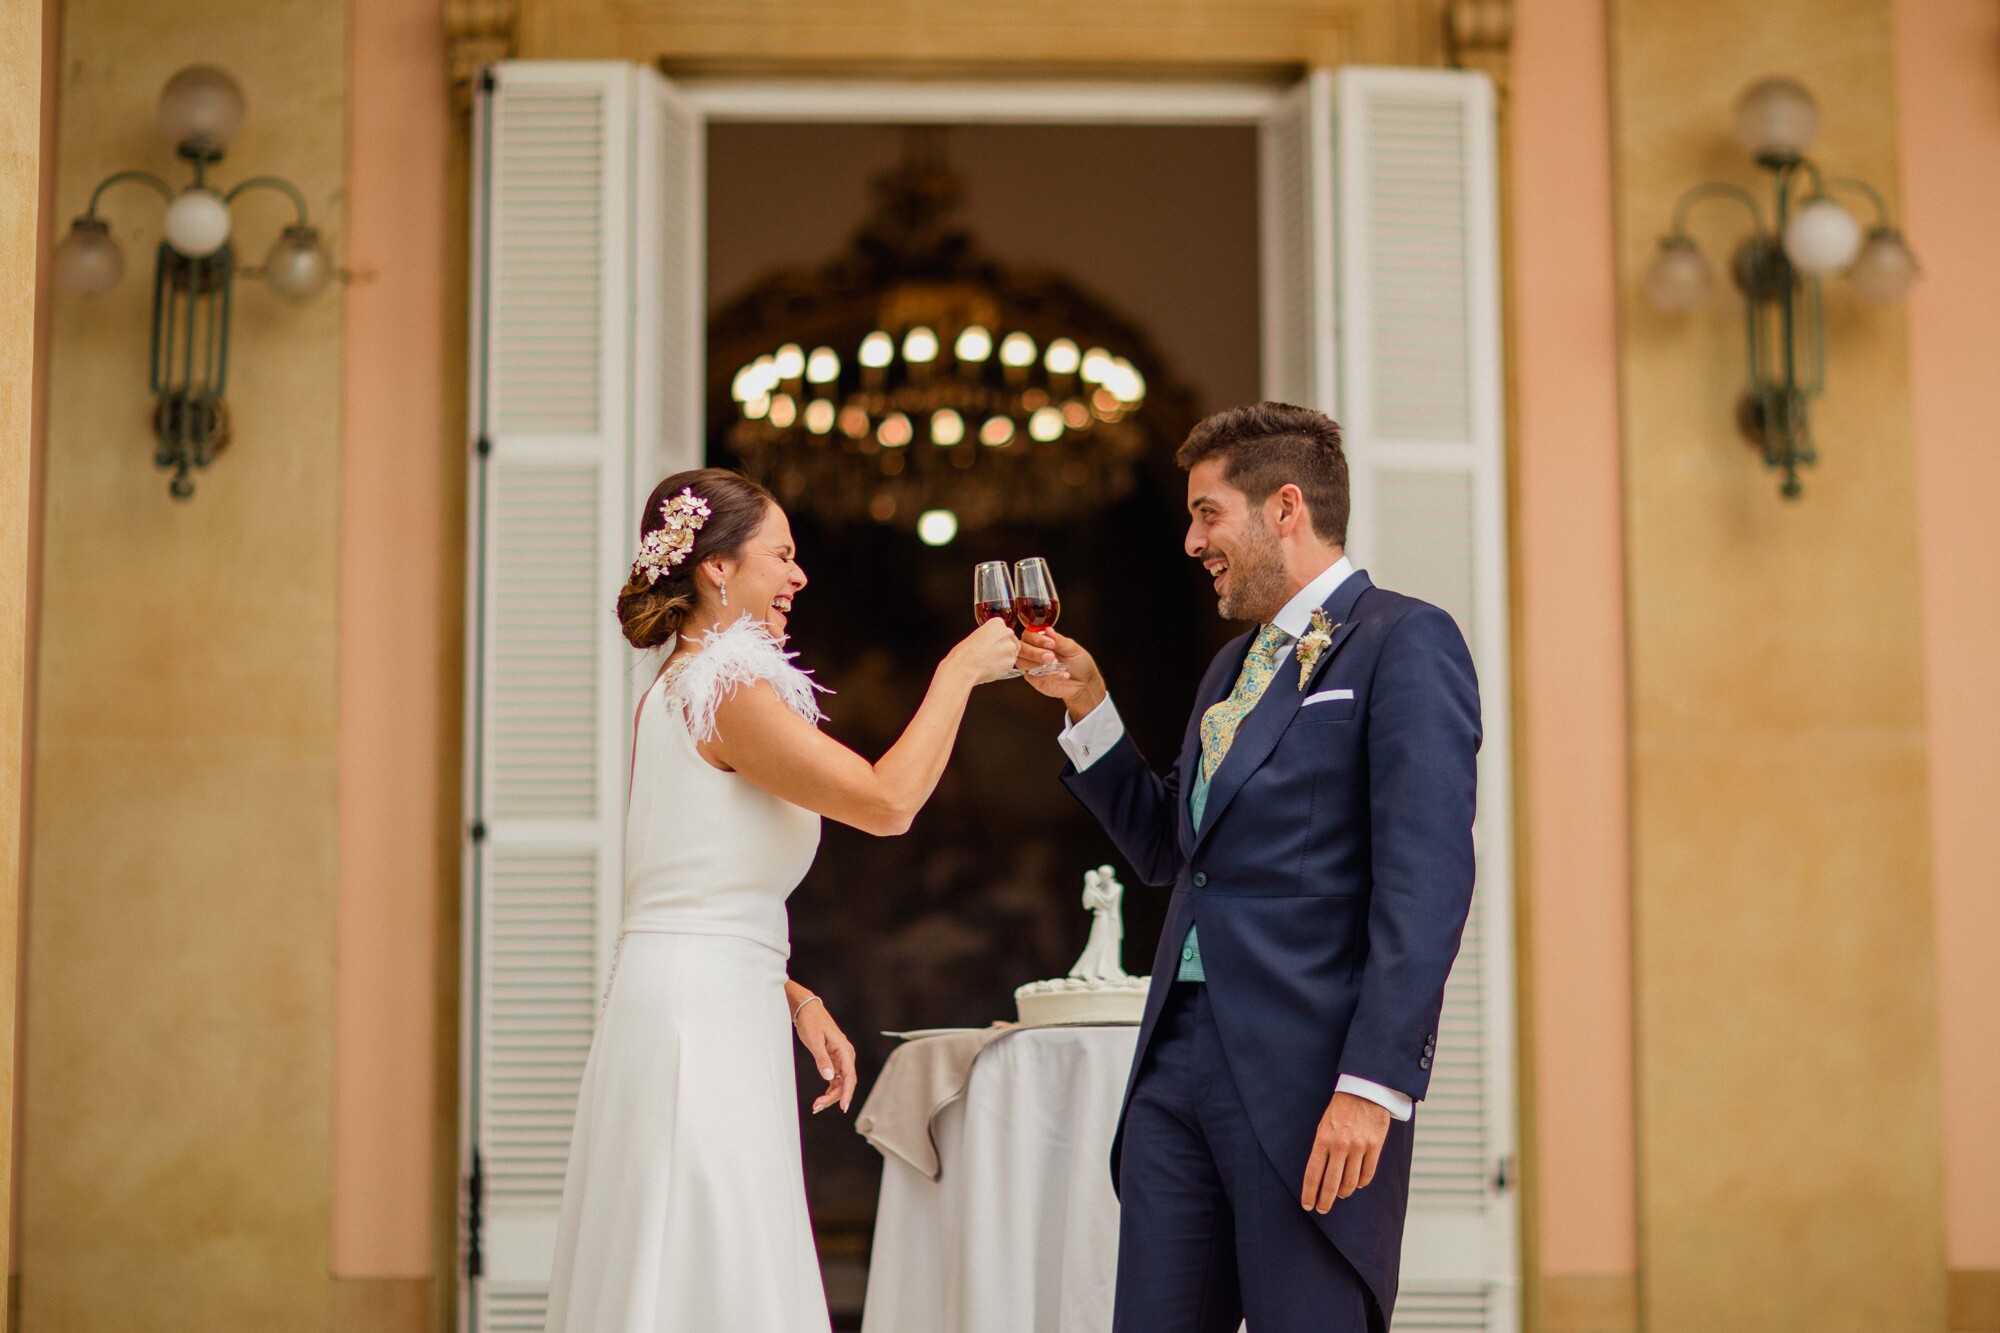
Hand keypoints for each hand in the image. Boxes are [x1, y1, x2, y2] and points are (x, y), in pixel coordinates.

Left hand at [793, 996, 857, 1113]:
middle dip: (834, 1097)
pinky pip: (836, 1078)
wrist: (808, 1010)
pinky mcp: (834, 1059)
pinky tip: (822, 1097)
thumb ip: (822, 1059)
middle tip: (818, 1107)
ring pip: (840, 1082)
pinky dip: (830, 1088)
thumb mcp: (814, 1041)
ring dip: (831, 1095)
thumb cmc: (812, 1022)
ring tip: (817, 1105)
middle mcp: (846, 1055)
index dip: (847, 1093)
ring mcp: (841, 1058)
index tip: (843, 1106)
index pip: (850, 1076)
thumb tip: (828, 1077)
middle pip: (845, 1082)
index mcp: (844, 1050)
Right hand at [945, 616, 1023, 685]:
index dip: (998, 640)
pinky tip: (992, 668)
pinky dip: (1003, 668)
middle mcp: (1007, 633)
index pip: (1004, 631)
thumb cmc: (966, 652)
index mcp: (997, 623)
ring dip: (1004, 658)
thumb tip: (994, 641)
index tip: (992, 644)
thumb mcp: (977, 634)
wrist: (965, 666)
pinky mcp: (1011, 661)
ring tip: (990, 662)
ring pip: (1012, 654)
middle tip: (992, 655)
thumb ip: (990, 635)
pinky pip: (1010, 665)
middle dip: (1004, 648)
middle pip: (1012, 641)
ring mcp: (1010, 647)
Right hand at [1019, 628, 1104, 717]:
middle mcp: (1033, 651)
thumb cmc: (1079, 662)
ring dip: (1038, 663)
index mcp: (1041, 640)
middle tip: (1051, 657)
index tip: (1050, 644)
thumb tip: (1048, 630)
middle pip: (1020, 648)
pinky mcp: (1034, 679)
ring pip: (1022, 662)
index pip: (1028, 635)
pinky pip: (1032, 676)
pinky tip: (1062, 675)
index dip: (1036, 639)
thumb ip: (1058, 640)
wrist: (1085, 682)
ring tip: (1056, 665)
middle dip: (1034, 652)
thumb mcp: (1072, 648)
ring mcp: (1031, 666)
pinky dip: (1048, 675)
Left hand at [1300, 1091, 1389, 1211]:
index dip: (1310, 1193)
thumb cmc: (1340, 1109)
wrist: (1365, 1090)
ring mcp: (1359, 1146)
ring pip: (1350, 1182)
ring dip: (1344, 1192)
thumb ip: (1322, 1148)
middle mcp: (1340, 1145)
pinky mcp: (1374, 1146)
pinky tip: (1356, 1183)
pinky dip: (1360, 1183)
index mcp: (1323, 1139)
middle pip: (1331, 1183)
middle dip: (1325, 1200)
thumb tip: (1320, 1174)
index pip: (1313, 1173)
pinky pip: (1367, 1174)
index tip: (1308, 1205)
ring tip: (1340, 1195)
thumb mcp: (1324, 1125)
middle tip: (1322, 1209)